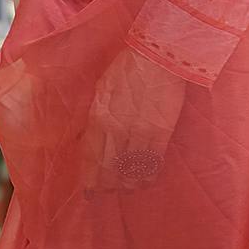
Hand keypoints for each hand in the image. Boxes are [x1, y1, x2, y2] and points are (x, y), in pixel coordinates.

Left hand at [81, 44, 187, 195]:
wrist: (157, 55)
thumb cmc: (128, 67)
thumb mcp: (102, 89)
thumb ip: (96, 114)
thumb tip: (92, 134)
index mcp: (97, 117)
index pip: (90, 156)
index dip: (89, 177)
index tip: (89, 191)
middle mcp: (115, 130)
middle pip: (108, 168)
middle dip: (107, 185)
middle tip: (108, 193)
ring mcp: (138, 133)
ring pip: (130, 169)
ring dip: (128, 183)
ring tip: (128, 189)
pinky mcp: (159, 133)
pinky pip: (151, 162)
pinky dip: (148, 175)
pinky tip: (147, 181)